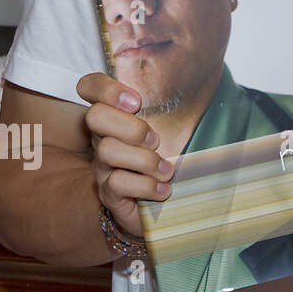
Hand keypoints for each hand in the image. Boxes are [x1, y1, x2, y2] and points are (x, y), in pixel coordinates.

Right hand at [77, 72, 172, 238]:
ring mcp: (102, 166)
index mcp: (116, 116)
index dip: (105, 88)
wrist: (159, 207)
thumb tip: (202, 84)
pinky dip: (146, 186)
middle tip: (156, 140)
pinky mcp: (109, 193)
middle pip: (95, 116)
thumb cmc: (166, 159)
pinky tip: (164, 190)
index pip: (90, 87)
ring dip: (144, 159)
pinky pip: (118, 183)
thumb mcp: (171, 129)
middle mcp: (102, 138)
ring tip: (167, 170)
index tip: (136, 100)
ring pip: (107, 150)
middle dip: (130, 126)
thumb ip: (173, 108)